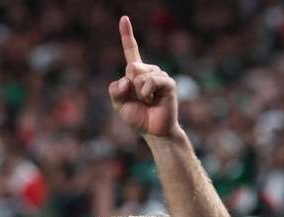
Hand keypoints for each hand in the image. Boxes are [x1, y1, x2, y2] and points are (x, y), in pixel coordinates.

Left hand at [109, 16, 179, 139]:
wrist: (154, 131)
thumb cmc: (138, 118)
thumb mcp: (119, 105)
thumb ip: (115, 91)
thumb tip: (126, 79)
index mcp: (136, 74)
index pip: (131, 51)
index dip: (127, 35)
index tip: (124, 18)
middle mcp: (148, 71)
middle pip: (130, 67)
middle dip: (129, 87)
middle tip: (139, 99)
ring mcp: (160, 75)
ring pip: (139, 76)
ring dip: (138, 93)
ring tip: (147, 102)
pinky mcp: (168, 82)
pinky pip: (150, 82)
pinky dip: (146, 94)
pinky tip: (152, 101)